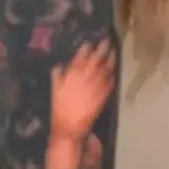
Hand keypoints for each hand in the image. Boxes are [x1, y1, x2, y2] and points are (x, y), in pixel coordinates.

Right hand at [46, 40, 114, 168]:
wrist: (69, 126)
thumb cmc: (59, 108)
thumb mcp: (54, 89)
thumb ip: (58, 76)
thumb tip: (59, 66)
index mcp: (72, 76)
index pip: (80, 58)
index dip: (86, 49)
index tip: (90, 42)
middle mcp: (84, 79)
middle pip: (95, 61)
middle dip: (101, 50)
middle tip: (107, 41)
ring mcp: (95, 87)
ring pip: (104, 71)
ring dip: (109, 62)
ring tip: (114, 53)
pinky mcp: (102, 97)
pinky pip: (108, 84)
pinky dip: (111, 78)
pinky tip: (114, 73)